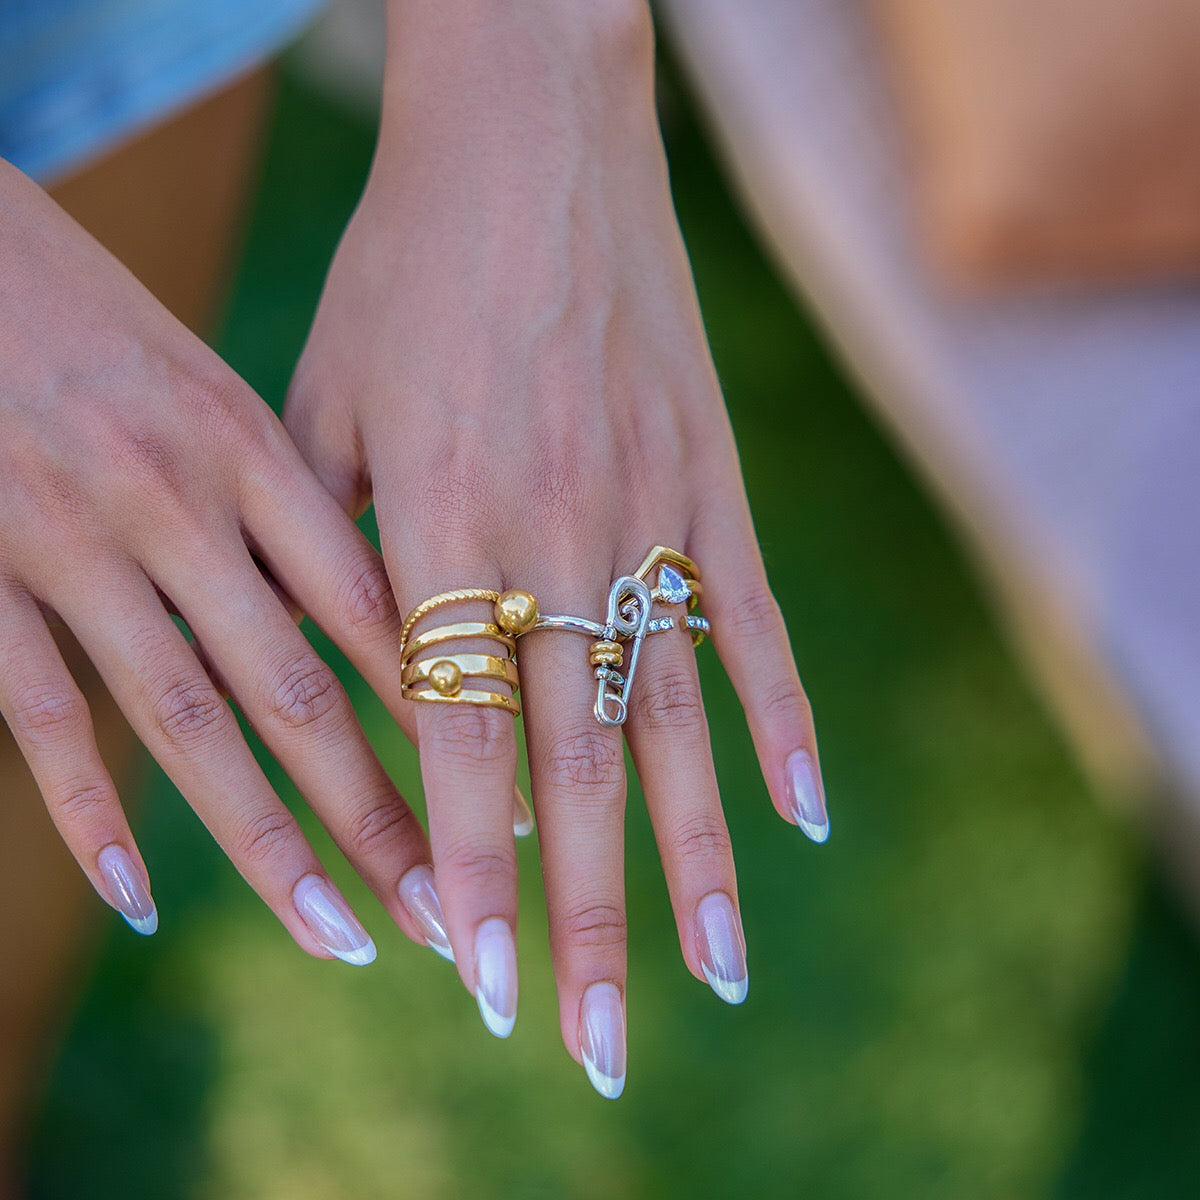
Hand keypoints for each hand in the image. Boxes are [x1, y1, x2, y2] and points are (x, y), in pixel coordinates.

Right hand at [0, 159, 441, 963]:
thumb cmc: (96, 311)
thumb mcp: (214, 384)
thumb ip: (289, 492)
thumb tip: (380, 598)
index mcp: (247, 446)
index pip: (370, 605)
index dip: (447, 705)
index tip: (510, 789)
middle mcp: (174, 504)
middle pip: (296, 688)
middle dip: (382, 810)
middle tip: (449, 911)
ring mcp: (71, 543)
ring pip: (185, 721)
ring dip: (266, 842)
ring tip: (339, 933)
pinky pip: (39, 712)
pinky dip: (85, 812)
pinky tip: (137, 900)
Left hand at [286, 1, 825, 1090]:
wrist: (529, 139)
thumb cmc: (405, 271)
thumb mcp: (327, 405)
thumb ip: (343, 557)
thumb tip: (374, 707)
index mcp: (446, 523)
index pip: (459, 741)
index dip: (471, 872)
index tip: (486, 985)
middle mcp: (560, 537)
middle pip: (577, 764)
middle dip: (584, 915)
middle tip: (595, 1042)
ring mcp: (653, 511)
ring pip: (680, 718)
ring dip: (697, 856)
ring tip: (713, 973)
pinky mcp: (714, 481)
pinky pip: (754, 625)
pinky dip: (784, 727)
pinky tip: (801, 820)